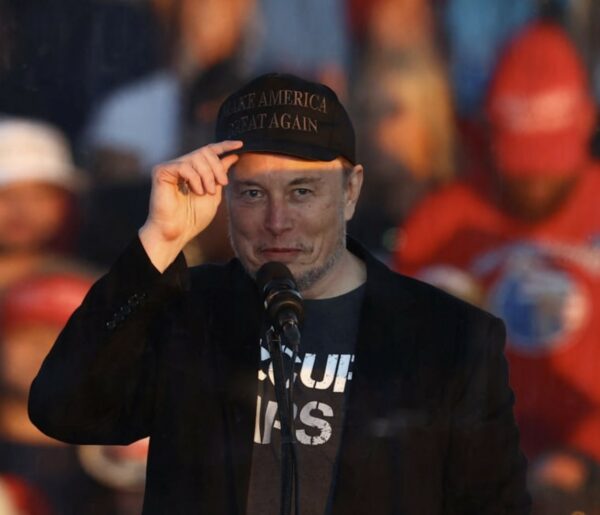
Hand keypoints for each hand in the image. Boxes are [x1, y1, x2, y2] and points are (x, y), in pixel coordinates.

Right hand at [139, 140, 242, 270]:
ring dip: (207, 176)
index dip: (224, 145)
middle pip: (205, 152)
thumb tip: (232, 156)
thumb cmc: (193, 218)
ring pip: (196, 157)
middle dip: (217, 168)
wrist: (178, 232)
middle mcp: (182, 165)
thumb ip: (221, 175)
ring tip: (207, 192)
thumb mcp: (214, 194)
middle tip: (222, 184)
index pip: (209, 151)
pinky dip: (194, 179)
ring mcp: (171, 167)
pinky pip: (184, 165)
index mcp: (194, 170)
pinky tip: (196, 191)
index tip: (240, 144)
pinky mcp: (161, 171)